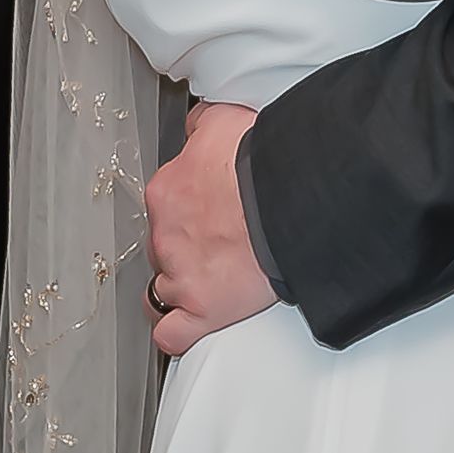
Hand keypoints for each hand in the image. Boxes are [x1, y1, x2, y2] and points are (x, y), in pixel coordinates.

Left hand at [143, 100, 269, 356]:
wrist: (295, 199)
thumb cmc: (268, 161)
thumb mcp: (227, 118)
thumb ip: (202, 124)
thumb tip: (194, 124)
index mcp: (168, 191)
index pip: (165, 207)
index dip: (189, 212)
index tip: (211, 214)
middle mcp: (165, 236)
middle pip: (162, 249)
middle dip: (185, 250)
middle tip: (220, 246)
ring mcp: (181, 276)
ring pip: (159, 292)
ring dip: (177, 290)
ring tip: (205, 286)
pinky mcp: (202, 310)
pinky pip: (171, 334)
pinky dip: (178, 332)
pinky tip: (192, 325)